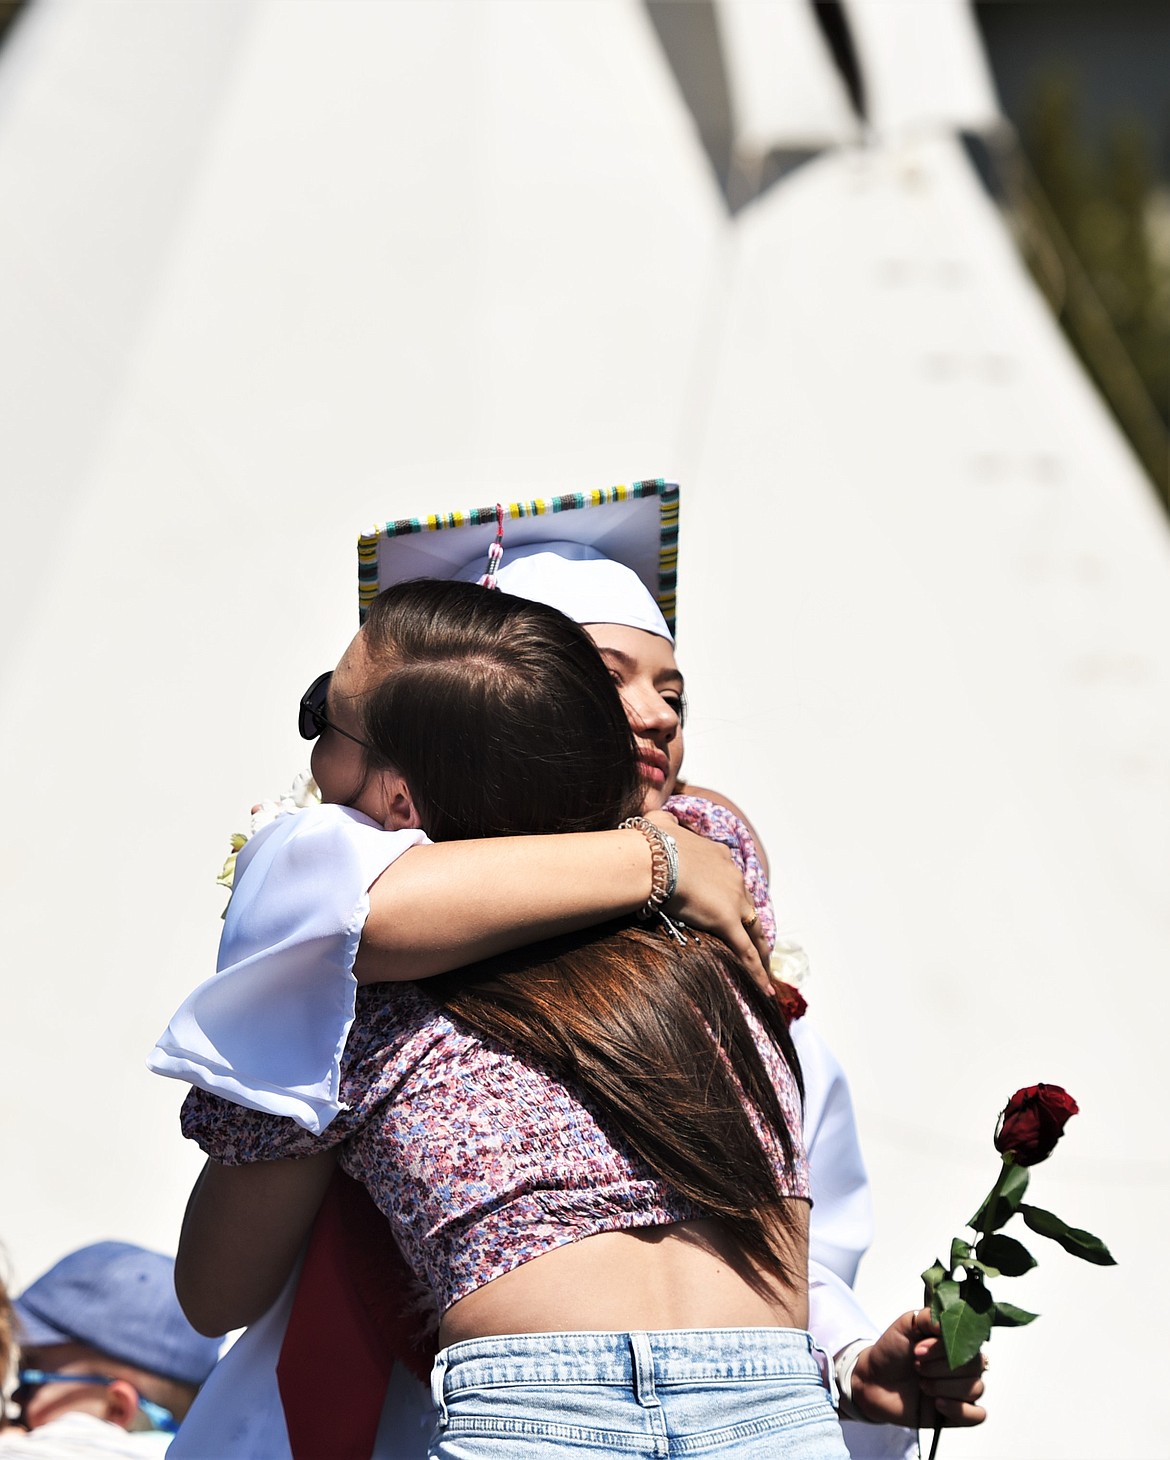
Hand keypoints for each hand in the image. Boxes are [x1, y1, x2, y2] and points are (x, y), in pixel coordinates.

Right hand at [646, 814, 771, 992]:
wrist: (653, 858)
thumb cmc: (652, 842)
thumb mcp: (659, 823)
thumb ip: (663, 822)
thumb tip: (658, 818)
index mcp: (719, 856)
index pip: (732, 880)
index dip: (735, 895)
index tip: (734, 905)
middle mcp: (733, 877)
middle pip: (749, 906)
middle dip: (752, 923)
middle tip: (757, 940)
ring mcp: (733, 900)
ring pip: (754, 930)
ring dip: (761, 949)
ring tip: (765, 967)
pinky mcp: (728, 921)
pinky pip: (747, 951)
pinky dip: (757, 971)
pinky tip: (765, 989)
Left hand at [849, 1309, 987, 1428]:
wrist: (874, 1382)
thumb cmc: (891, 1352)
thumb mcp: (905, 1326)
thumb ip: (927, 1318)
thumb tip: (946, 1324)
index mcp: (953, 1343)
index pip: (968, 1343)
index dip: (943, 1348)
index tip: (917, 1350)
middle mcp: (960, 1366)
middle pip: (975, 1367)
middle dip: (941, 1368)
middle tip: (917, 1367)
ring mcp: (960, 1390)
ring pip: (976, 1388)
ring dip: (946, 1387)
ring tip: (922, 1385)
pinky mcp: (956, 1414)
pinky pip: (977, 1415)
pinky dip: (960, 1410)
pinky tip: (938, 1404)